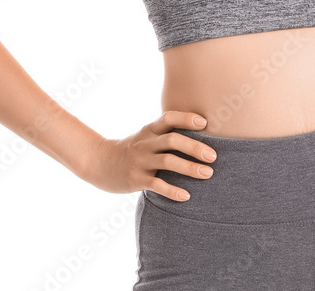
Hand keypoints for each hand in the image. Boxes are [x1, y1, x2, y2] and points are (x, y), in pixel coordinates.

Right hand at [81, 110, 218, 199]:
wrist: (100, 163)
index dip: (186, 118)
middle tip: (214, 156)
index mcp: (149, 130)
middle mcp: (146, 143)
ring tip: (208, 174)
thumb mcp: (146, 136)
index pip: (168, 118)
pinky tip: (186, 196)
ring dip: (190, 168)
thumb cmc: (131, 149)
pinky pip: (157, 185)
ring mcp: (140, 161)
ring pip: (167, 161)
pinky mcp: (136, 179)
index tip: (205, 123)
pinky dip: (172, 190)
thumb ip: (166, 133)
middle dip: (195, 147)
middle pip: (172, 140)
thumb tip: (199, 132)